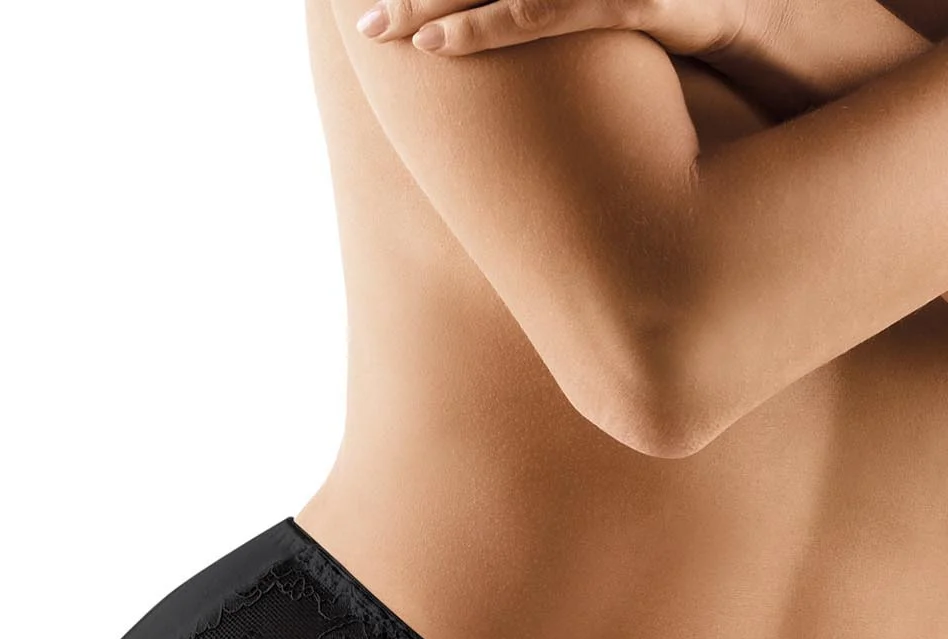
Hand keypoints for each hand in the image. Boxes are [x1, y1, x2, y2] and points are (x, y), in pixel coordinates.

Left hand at [355, 0, 753, 59]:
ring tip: (380, 27)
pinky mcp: (677, 1)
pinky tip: (442, 42)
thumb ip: (605, 15)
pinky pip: (570, 8)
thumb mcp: (668, 25)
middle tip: (365, 5)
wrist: (846, 61)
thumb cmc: (756, 47)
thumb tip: (542, 31)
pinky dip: (498, 23)